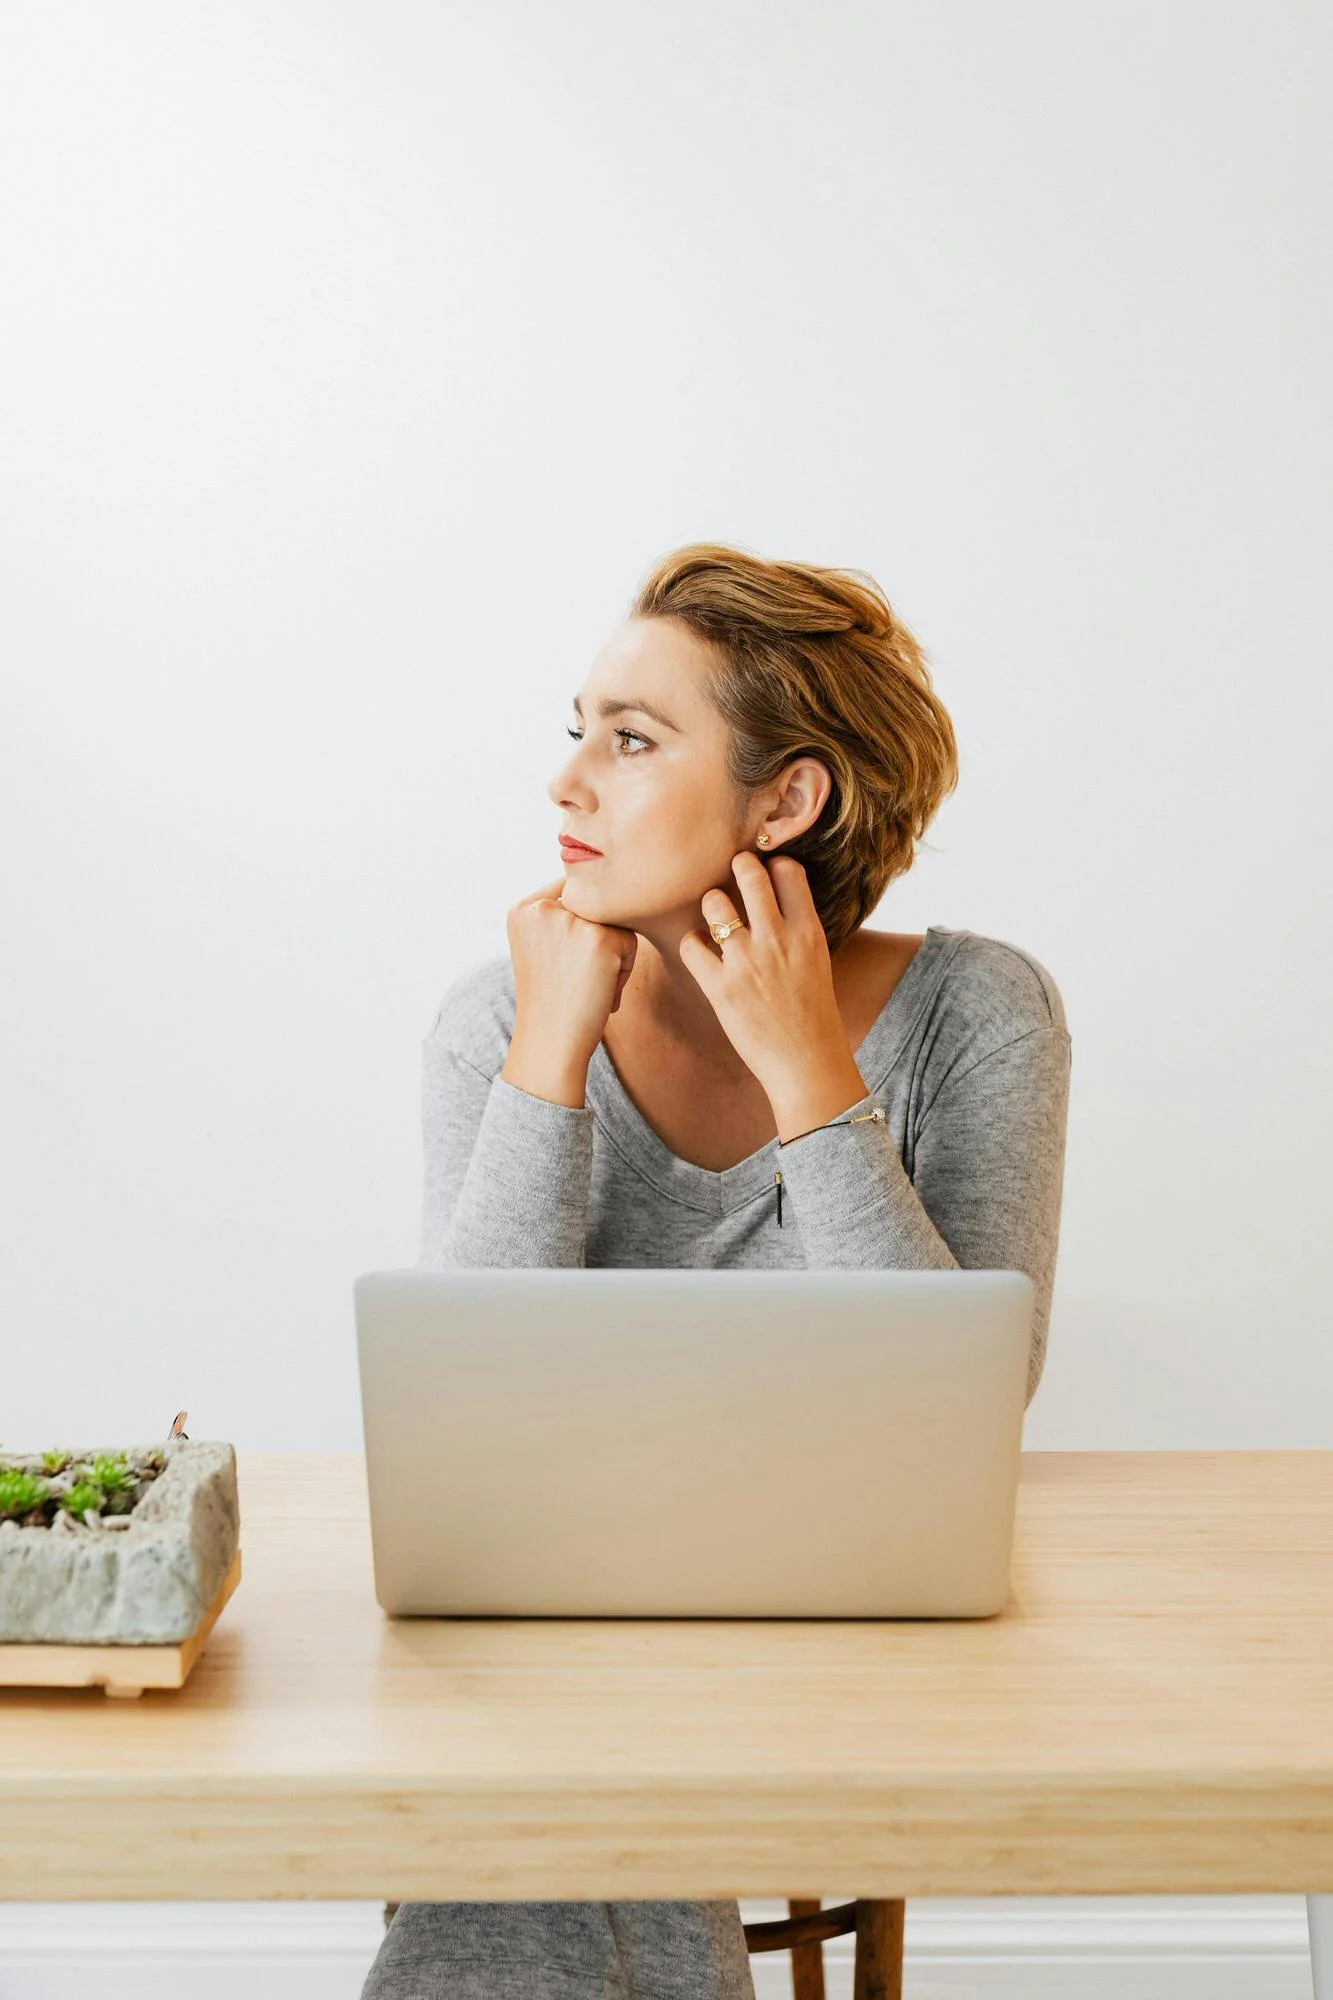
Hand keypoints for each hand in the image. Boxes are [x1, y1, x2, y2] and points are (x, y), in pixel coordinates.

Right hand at [505, 877, 638, 1068]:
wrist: (551, 1044)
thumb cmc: (552, 1002)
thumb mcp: (540, 949)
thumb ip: (558, 917)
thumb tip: (605, 890)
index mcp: (523, 909)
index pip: (571, 893)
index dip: (581, 926)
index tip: (571, 962)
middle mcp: (542, 908)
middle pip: (595, 907)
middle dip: (597, 941)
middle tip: (581, 979)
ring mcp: (570, 921)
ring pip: (614, 923)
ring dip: (613, 955)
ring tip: (591, 986)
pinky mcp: (599, 938)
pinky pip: (629, 943)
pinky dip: (624, 971)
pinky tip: (603, 993)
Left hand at [677, 853, 852, 1102]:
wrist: (806, 1062)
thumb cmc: (813, 1015)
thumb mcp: (818, 961)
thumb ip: (797, 928)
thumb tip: (776, 901)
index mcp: (808, 932)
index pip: (788, 870)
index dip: (773, 865)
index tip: (767, 873)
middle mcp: (777, 940)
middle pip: (749, 874)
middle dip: (737, 866)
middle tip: (732, 873)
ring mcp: (746, 962)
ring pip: (714, 902)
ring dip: (712, 905)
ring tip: (716, 919)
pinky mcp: (720, 987)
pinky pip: (691, 945)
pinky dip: (692, 943)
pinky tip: (701, 951)